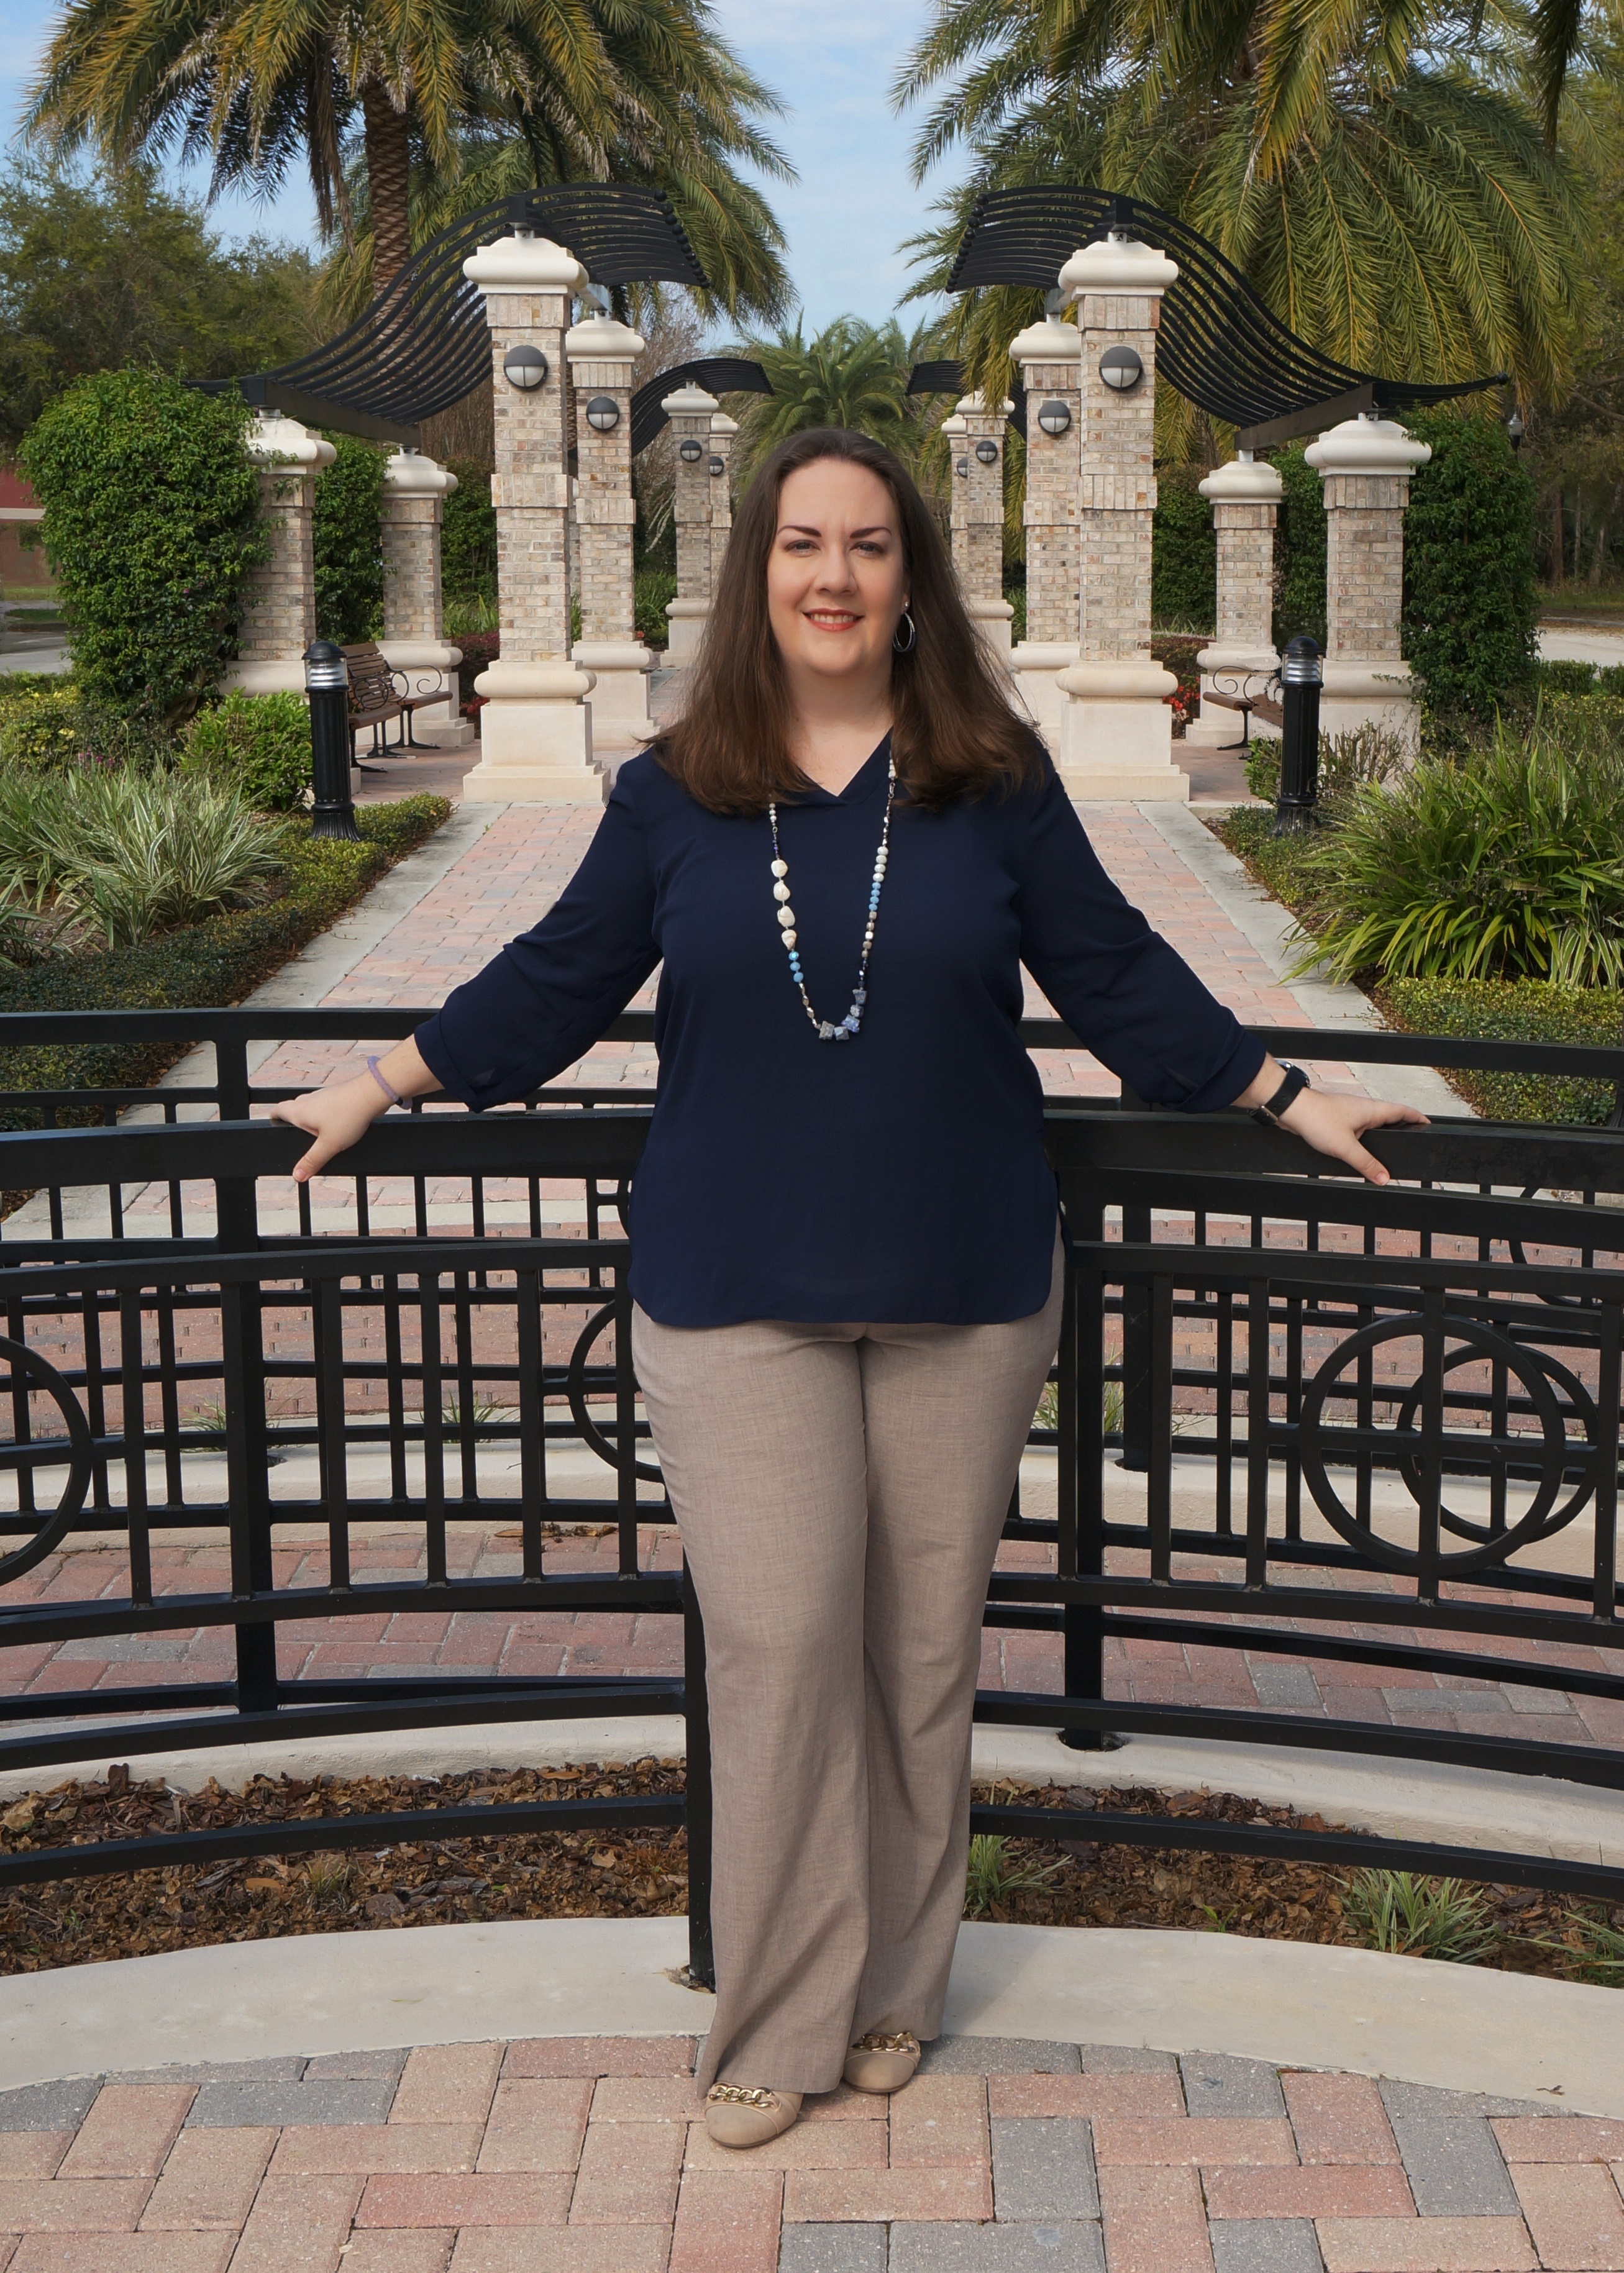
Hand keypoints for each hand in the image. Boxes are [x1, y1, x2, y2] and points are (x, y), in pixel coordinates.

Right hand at [270, 1073, 392, 1183]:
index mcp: (299, 1110)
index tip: (273, 1125)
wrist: (372, 1094)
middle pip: (293, 1109)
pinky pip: (326, 1106)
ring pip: (311, 1107)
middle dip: (294, 1122)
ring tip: (321, 1135)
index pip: (277, 1110)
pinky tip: (337, 1125)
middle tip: (299, 1137)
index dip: (273, 1118)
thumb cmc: (349, 1116)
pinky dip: (326, 1115)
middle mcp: (307, 1099)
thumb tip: (297, 1176)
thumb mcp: (329, 1145)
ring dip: (312, 1119)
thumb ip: (312, 1161)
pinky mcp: (337, 1094)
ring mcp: (323, 1094)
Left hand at [1276, 1086, 1426, 1184]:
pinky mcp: (1338, 1119)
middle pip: (1390, 1117)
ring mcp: (1351, 1113)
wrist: (1291, 1109)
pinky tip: (1361, 1150)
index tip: (1429, 1125)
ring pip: (1373, 1124)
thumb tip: (1383, 1178)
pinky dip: (1364, 1138)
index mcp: (1372, 1109)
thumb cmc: (1317, 1119)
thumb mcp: (1345, 1147)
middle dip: (1402, 1128)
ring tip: (1389, 1150)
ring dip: (1381, 1134)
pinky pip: (1358, 1129)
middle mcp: (1364, 1108)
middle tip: (1412, 1140)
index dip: (1418, 1118)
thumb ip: (1366, 1163)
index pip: (1404, 1111)